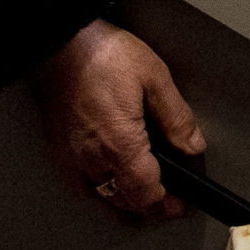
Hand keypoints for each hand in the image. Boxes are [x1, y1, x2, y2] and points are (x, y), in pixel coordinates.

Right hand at [32, 21, 204, 219]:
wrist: (57, 42)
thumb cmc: (101, 54)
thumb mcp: (154, 78)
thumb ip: (176, 118)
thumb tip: (192, 145)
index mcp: (121, 143)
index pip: (147, 193)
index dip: (167, 206)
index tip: (182, 206)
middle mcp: (92, 158)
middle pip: (124, 201)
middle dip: (150, 207)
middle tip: (169, 204)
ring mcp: (71, 156)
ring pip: (100, 198)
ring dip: (124, 203)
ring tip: (144, 199)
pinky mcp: (57, 149)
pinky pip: (79, 186)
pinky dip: (98, 194)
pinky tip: (108, 185)